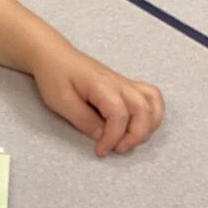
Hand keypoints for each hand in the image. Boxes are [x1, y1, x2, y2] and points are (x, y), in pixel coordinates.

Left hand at [32, 47, 164, 155]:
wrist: (55, 56)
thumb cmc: (54, 76)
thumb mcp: (60, 101)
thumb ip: (82, 119)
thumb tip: (101, 136)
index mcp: (101, 86)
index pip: (119, 114)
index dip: (113, 137)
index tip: (100, 151)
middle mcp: (119, 83)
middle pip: (143, 109)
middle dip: (136, 135)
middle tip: (117, 149)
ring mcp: (125, 83)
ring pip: (152, 102)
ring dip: (149, 125)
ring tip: (130, 140)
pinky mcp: (125, 85)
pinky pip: (150, 96)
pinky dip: (152, 113)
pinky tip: (139, 126)